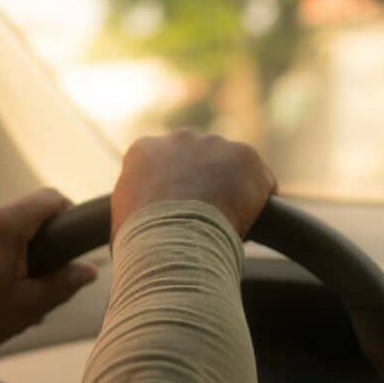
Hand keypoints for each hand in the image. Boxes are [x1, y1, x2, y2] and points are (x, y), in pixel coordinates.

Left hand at [0, 189, 97, 360]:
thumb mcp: (29, 305)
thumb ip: (64, 283)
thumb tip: (88, 271)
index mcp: (2, 226)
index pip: (48, 199)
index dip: (68, 213)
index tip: (74, 238)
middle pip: (25, 216)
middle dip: (41, 244)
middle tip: (45, 279)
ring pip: (3, 231)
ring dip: (17, 253)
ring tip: (17, 292)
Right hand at [112, 130, 276, 240]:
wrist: (172, 241)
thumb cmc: (142, 243)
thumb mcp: (123, 223)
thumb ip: (135, 212)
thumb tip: (140, 232)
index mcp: (144, 151)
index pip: (165, 165)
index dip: (176, 190)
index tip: (181, 213)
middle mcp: (178, 138)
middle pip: (200, 159)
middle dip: (206, 183)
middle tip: (207, 218)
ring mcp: (214, 144)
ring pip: (231, 167)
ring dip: (233, 190)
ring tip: (228, 224)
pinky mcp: (245, 156)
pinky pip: (260, 180)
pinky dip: (260, 201)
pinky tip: (251, 222)